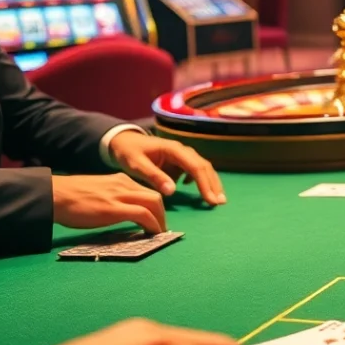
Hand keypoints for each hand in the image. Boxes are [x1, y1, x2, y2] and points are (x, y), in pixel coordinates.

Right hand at [51, 173, 166, 233]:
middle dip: (162, 214)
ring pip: (154, 203)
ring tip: (158, 234)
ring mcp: (120, 195)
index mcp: (119, 180)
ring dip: (160, 220)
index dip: (154, 206)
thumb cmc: (69, 197)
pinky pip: (143, 215)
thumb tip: (117, 211)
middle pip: (155, 196)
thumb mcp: (96, 191)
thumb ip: (110, 197)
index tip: (155, 219)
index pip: (146, 191)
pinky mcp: (115, 208)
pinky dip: (152, 225)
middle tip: (160, 228)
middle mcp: (123, 184)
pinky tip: (152, 234)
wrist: (54, 195)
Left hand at [110, 131, 225, 204]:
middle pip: (204, 167)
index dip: (205, 184)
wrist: (124, 142)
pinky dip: (201, 181)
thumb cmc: (129, 153)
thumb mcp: (137, 165)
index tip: (211, 200)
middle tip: (220, 203)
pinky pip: (196, 170)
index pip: (195, 167)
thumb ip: (154, 177)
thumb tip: (173, 191)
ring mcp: (183, 155)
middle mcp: (183, 150)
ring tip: (216, 200)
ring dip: (211, 183)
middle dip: (214, 185)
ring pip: (203, 168)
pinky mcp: (180, 162)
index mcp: (174, 150)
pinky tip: (197, 191)